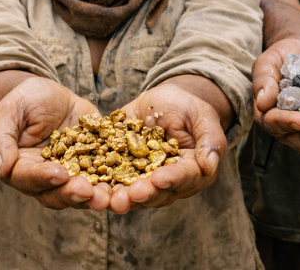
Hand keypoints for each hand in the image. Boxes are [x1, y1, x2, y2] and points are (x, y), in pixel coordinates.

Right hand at [0, 76, 111, 210]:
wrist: (50, 93)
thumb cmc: (25, 100)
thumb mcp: (10, 110)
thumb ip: (2, 137)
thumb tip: (1, 166)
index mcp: (22, 168)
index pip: (29, 179)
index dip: (44, 178)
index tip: (59, 174)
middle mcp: (48, 178)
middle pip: (57, 194)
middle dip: (73, 194)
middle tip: (88, 191)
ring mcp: (73, 173)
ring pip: (82, 192)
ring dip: (95, 196)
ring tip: (108, 196)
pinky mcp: (95, 163)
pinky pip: (106, 176)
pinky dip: (116, 181)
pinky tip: (128, 181)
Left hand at [108, 82, 226, 213]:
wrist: (161, 100)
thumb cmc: (186, 106)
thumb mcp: (201, 115)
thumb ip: (210, 139)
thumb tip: (210, 165)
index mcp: (193, 170)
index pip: (183, 177)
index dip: (171, 179)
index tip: (159, 179)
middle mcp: (168, 181)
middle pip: (156, 192)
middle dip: (142, 194)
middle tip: (128, 196)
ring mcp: (144, 178)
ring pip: (133, 193)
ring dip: (120, 197)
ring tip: (108, 198)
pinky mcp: (122, 169)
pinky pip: (111, 179)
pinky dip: (100, 184)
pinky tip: (89, 185)